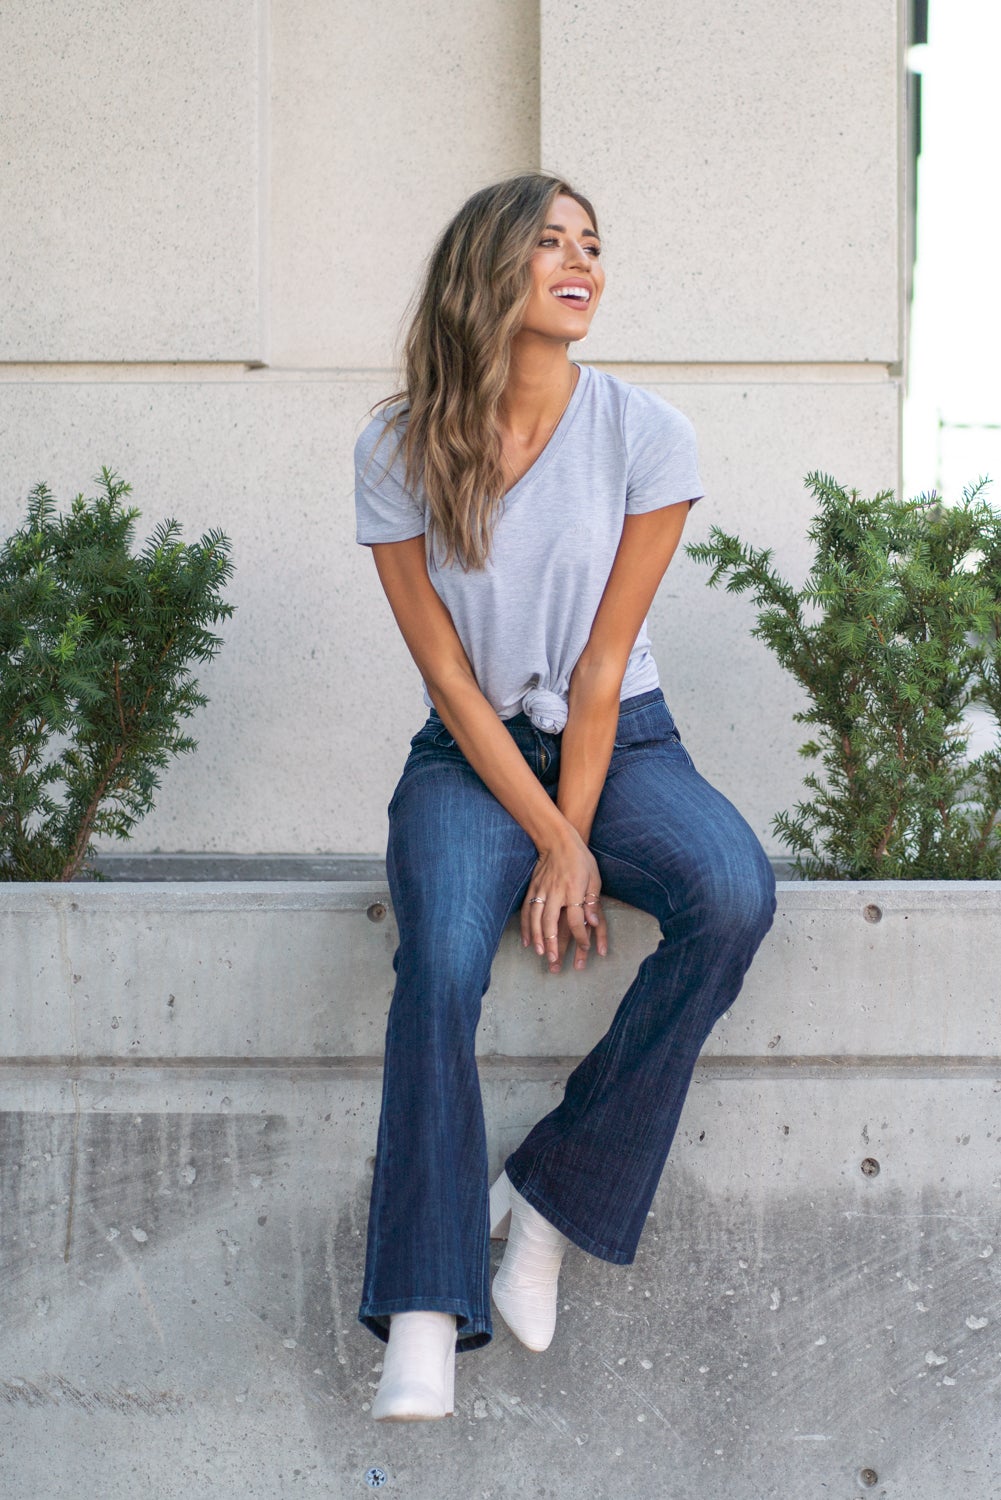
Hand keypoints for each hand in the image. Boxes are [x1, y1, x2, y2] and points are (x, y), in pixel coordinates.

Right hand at [519, 834, 607, 973]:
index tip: (586, 946)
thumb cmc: (580, 859)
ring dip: (537, 937)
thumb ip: (592, 901)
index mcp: (574, 889)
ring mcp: (541, 889)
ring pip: (535, 918)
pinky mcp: (532, 888)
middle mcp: (556, 891)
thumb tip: (593, 922)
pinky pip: (526, 910)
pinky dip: (525, 926)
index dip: (581, 936)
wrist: (558, 839)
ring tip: (540, 953)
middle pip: (550, 922)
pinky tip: (527, 940)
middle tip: (552, 959)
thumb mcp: (594, 878)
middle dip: (551, 943)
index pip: (576, 918)